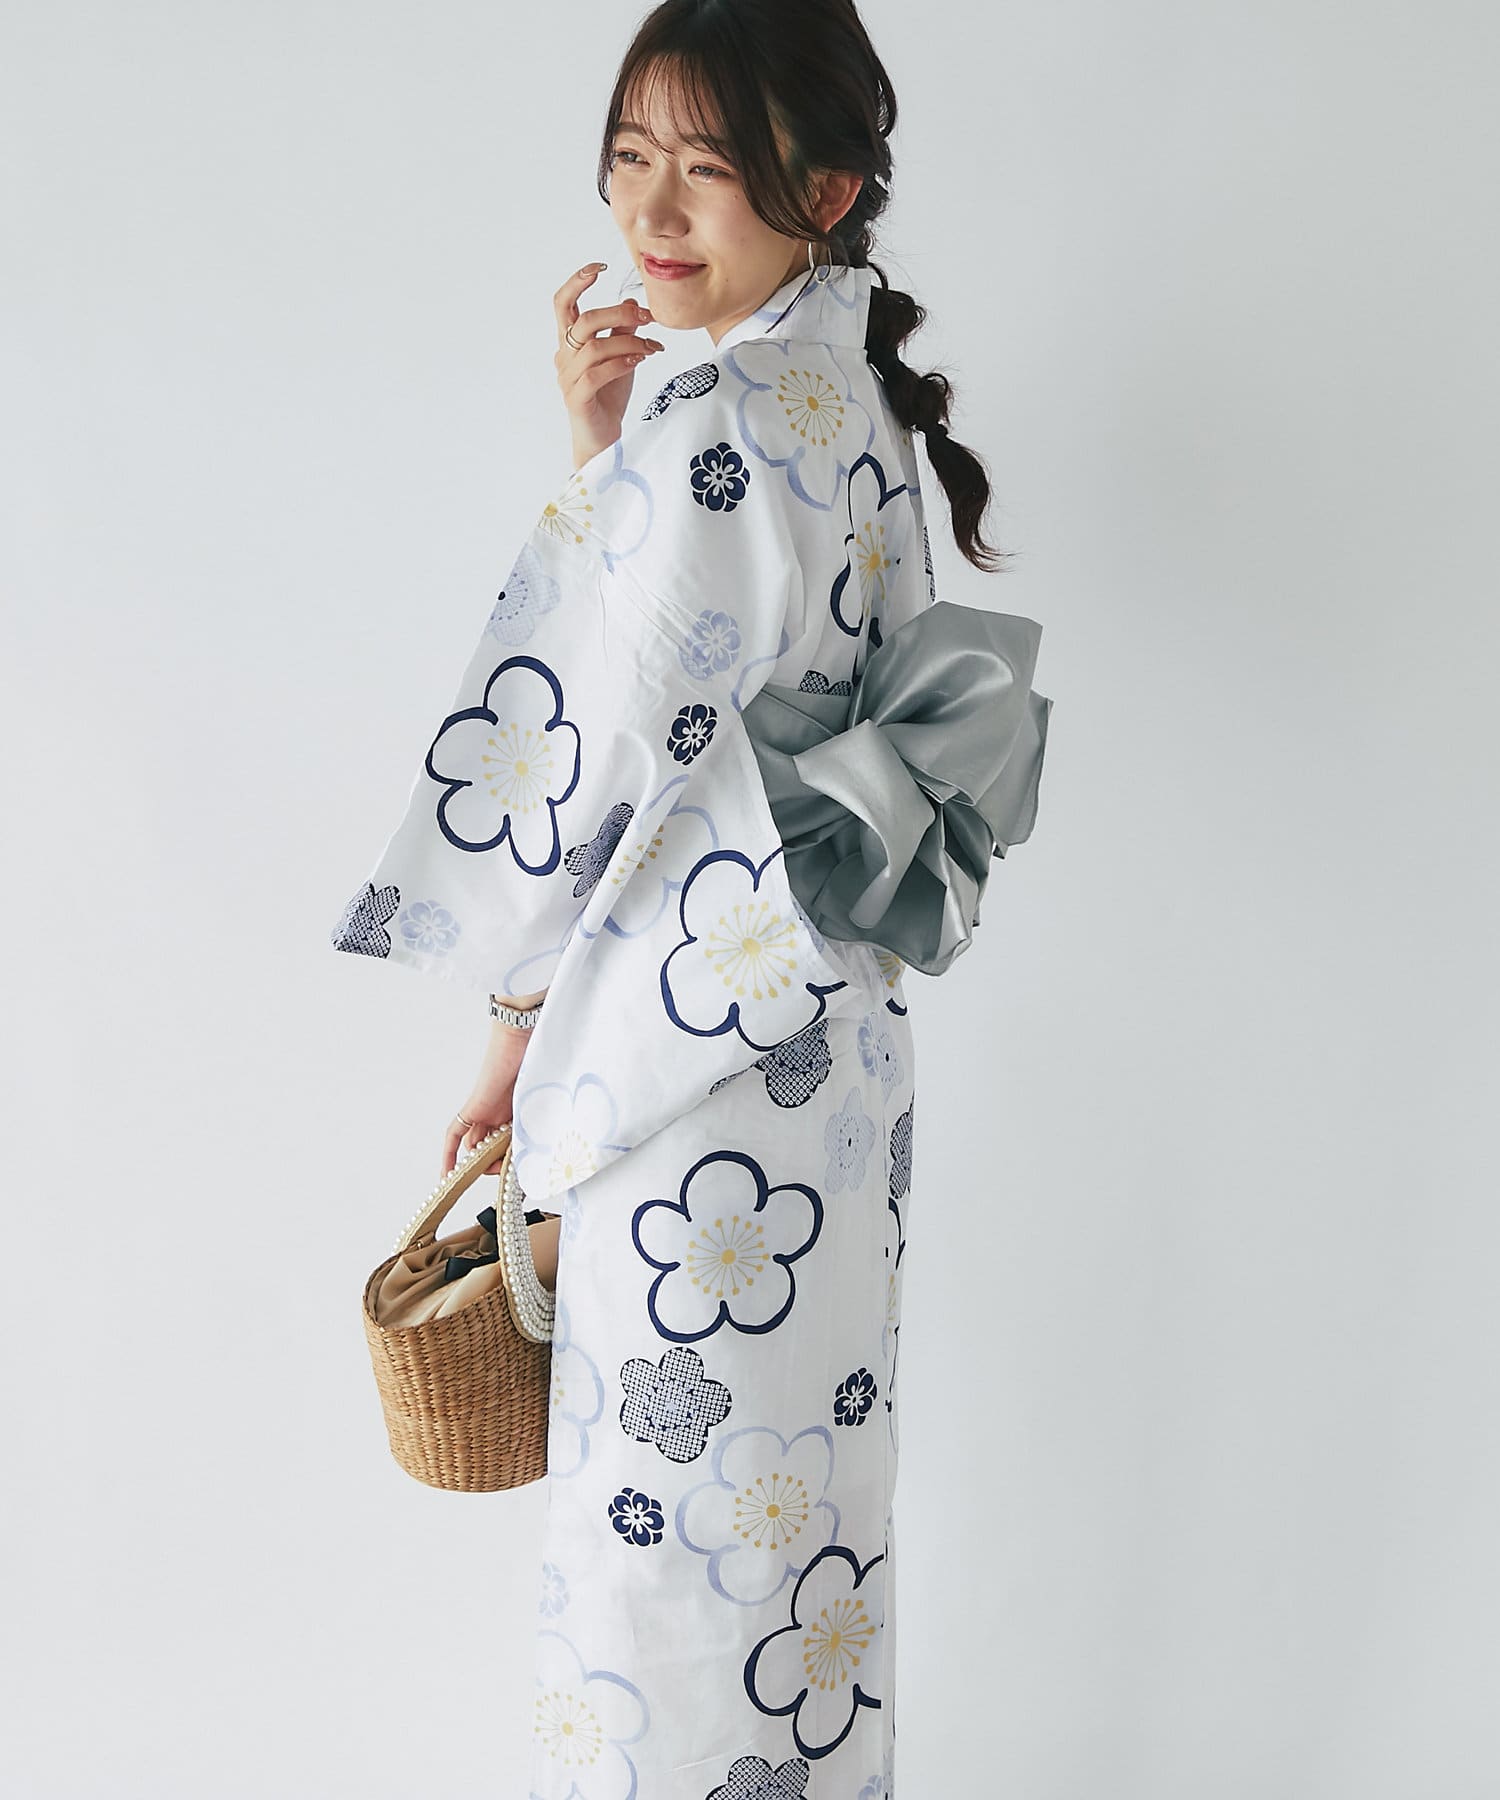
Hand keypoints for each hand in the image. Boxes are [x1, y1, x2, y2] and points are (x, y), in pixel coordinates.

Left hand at [441, 1021, 532, 1179]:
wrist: (524, 1036)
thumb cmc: (541, 1061)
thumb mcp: (544, 1103)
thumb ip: (540, 1126)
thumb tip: (542, 1158)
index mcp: (514, 1110)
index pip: (505, 1143)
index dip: (506, 1161)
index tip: (513, 1173)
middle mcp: (497, 1112)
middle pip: (489, 1147)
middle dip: (494, 1165)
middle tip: (504, 1174)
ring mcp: (484, 1110)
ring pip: (475, 1145)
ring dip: (479, 1162)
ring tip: (489, 1172)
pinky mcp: (473, 1107)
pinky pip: (455, 1134)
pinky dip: (449, 1154)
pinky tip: (447, 1174)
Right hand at [553, 263, 665, 468]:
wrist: (604, 440)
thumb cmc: (609, 397)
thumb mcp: (620, 358)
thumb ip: (622, 332)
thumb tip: (631, 303)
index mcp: (570, 343)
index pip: (563, 304)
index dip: (576, 282)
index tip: (599, 267)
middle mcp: (564, 357)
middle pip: (583, 320)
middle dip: (617, 313)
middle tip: (647, 317)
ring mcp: (567, 378)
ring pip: (594, 347)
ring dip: (628, 342)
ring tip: (652, 348)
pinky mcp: (577, 398)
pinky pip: (596, 373)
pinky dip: (620, 362)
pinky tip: (639, 360)